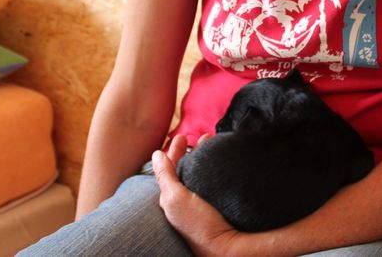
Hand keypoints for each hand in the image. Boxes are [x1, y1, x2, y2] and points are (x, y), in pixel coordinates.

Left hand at [152, 134, 244, 256]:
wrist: (225, 247)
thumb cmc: (198, 225)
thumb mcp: (176, 198)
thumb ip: (165, 176)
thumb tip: (156, 154)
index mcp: (170, 198)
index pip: (169, 169)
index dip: (173, 150)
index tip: (182, 135)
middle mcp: (182, 201)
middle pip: (184, 169)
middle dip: (191, 151)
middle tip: (202, 136)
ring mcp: (198, 204)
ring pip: (197, 174)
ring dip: (203, 157)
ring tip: (212, 144)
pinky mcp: (213, 206)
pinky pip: (209, 181)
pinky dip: (212, 168)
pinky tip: (220, 163)